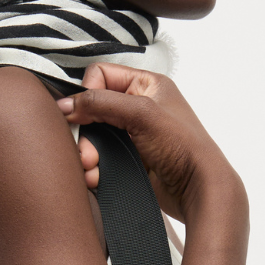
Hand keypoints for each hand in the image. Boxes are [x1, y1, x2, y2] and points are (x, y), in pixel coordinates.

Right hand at [57, 62, 243, 224]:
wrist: (198, 189)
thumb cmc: (185, 147)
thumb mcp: (141, 113)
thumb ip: (101, 103)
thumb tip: (67, 103)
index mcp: (147, 85)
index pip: (101, 75)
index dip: (88, 92)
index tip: (81, 112)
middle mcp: (139, 107)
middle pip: (93, 108)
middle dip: (85, 130)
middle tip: (86, 149)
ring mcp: (134, 134)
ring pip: (93, 136)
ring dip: (87, 152)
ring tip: (91, 166)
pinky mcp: (130, 158)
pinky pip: (100, 158)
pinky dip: (94, 167)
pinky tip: (95, 176)